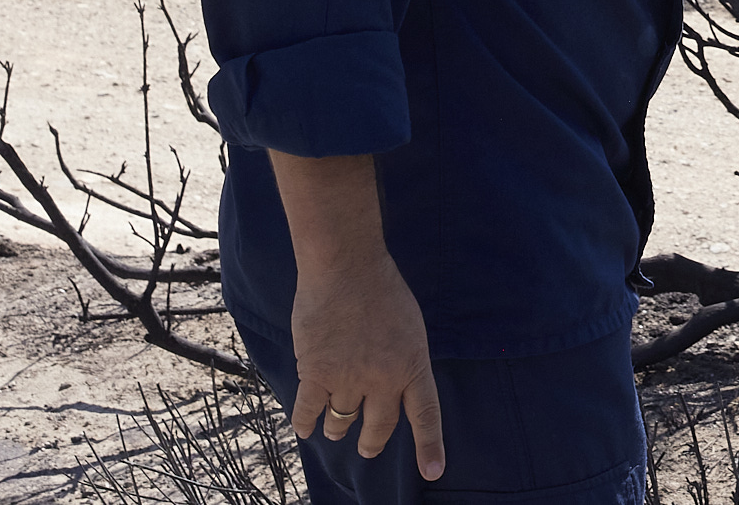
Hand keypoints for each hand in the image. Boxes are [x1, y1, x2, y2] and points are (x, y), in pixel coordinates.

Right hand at [288, 253, 445, 477]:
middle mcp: (384, 379)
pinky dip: (306, 422)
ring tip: (336, 431)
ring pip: (343, 420)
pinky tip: (306, 428)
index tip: (433, 472)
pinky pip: (308, 411)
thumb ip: (404, 358)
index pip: (426, 415)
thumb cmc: (381, 288)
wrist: (346, 266)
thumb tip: (393, 385)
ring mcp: (349, 378)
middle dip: (372, 441)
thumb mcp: (410, 326)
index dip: (430, 446)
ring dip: (338, 428)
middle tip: (368, 446)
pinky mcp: (316, 373)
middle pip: (380, 426)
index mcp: (413, 365)